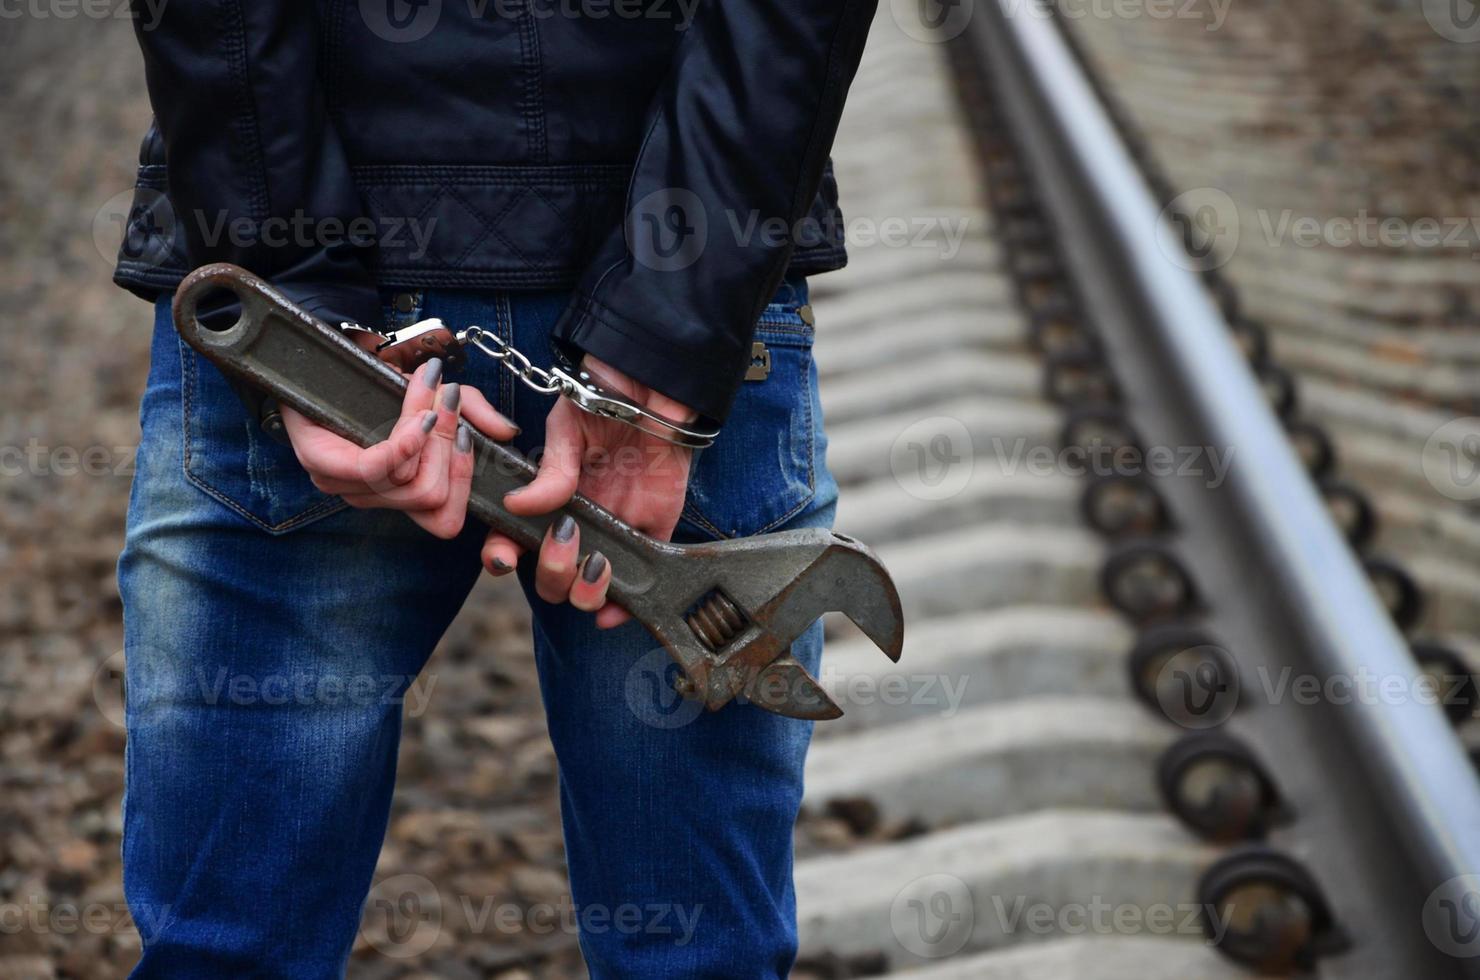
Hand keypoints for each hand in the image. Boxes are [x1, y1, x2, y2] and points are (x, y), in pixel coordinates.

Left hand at [280, 357, 518, 538]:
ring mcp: (343, 485)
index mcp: (398, 493)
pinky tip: (418, 418)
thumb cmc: (382, 382)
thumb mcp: (439, 396)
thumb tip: (506, 433)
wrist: (326, 354)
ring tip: (432, 396)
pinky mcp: (322, 463)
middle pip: (432, 498)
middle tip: (448, 404)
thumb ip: (474, 414)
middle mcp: (371, 498)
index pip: (445, 523)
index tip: (467, 435)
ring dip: (431, 435)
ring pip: (411, 483)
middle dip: (449, 449)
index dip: (464, 481)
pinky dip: (407, 442)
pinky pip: (379, 469)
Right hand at [482, 355, 695, 628]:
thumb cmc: (604, 399)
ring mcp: (613, 531)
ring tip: (596, 564)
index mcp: (546, 498)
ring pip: (587, 590)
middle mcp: (575, 522)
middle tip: (565, 535)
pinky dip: (623, 608)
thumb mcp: (569, 426)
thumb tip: (519, 505)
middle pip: (550, 577)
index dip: (501, 556)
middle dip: (550, 570)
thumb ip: (551, 467)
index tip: (503, 555)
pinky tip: (615, 609)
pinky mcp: (653, 533)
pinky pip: (640, 583)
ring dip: (582, 592)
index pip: (512, 540)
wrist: (655, 385)